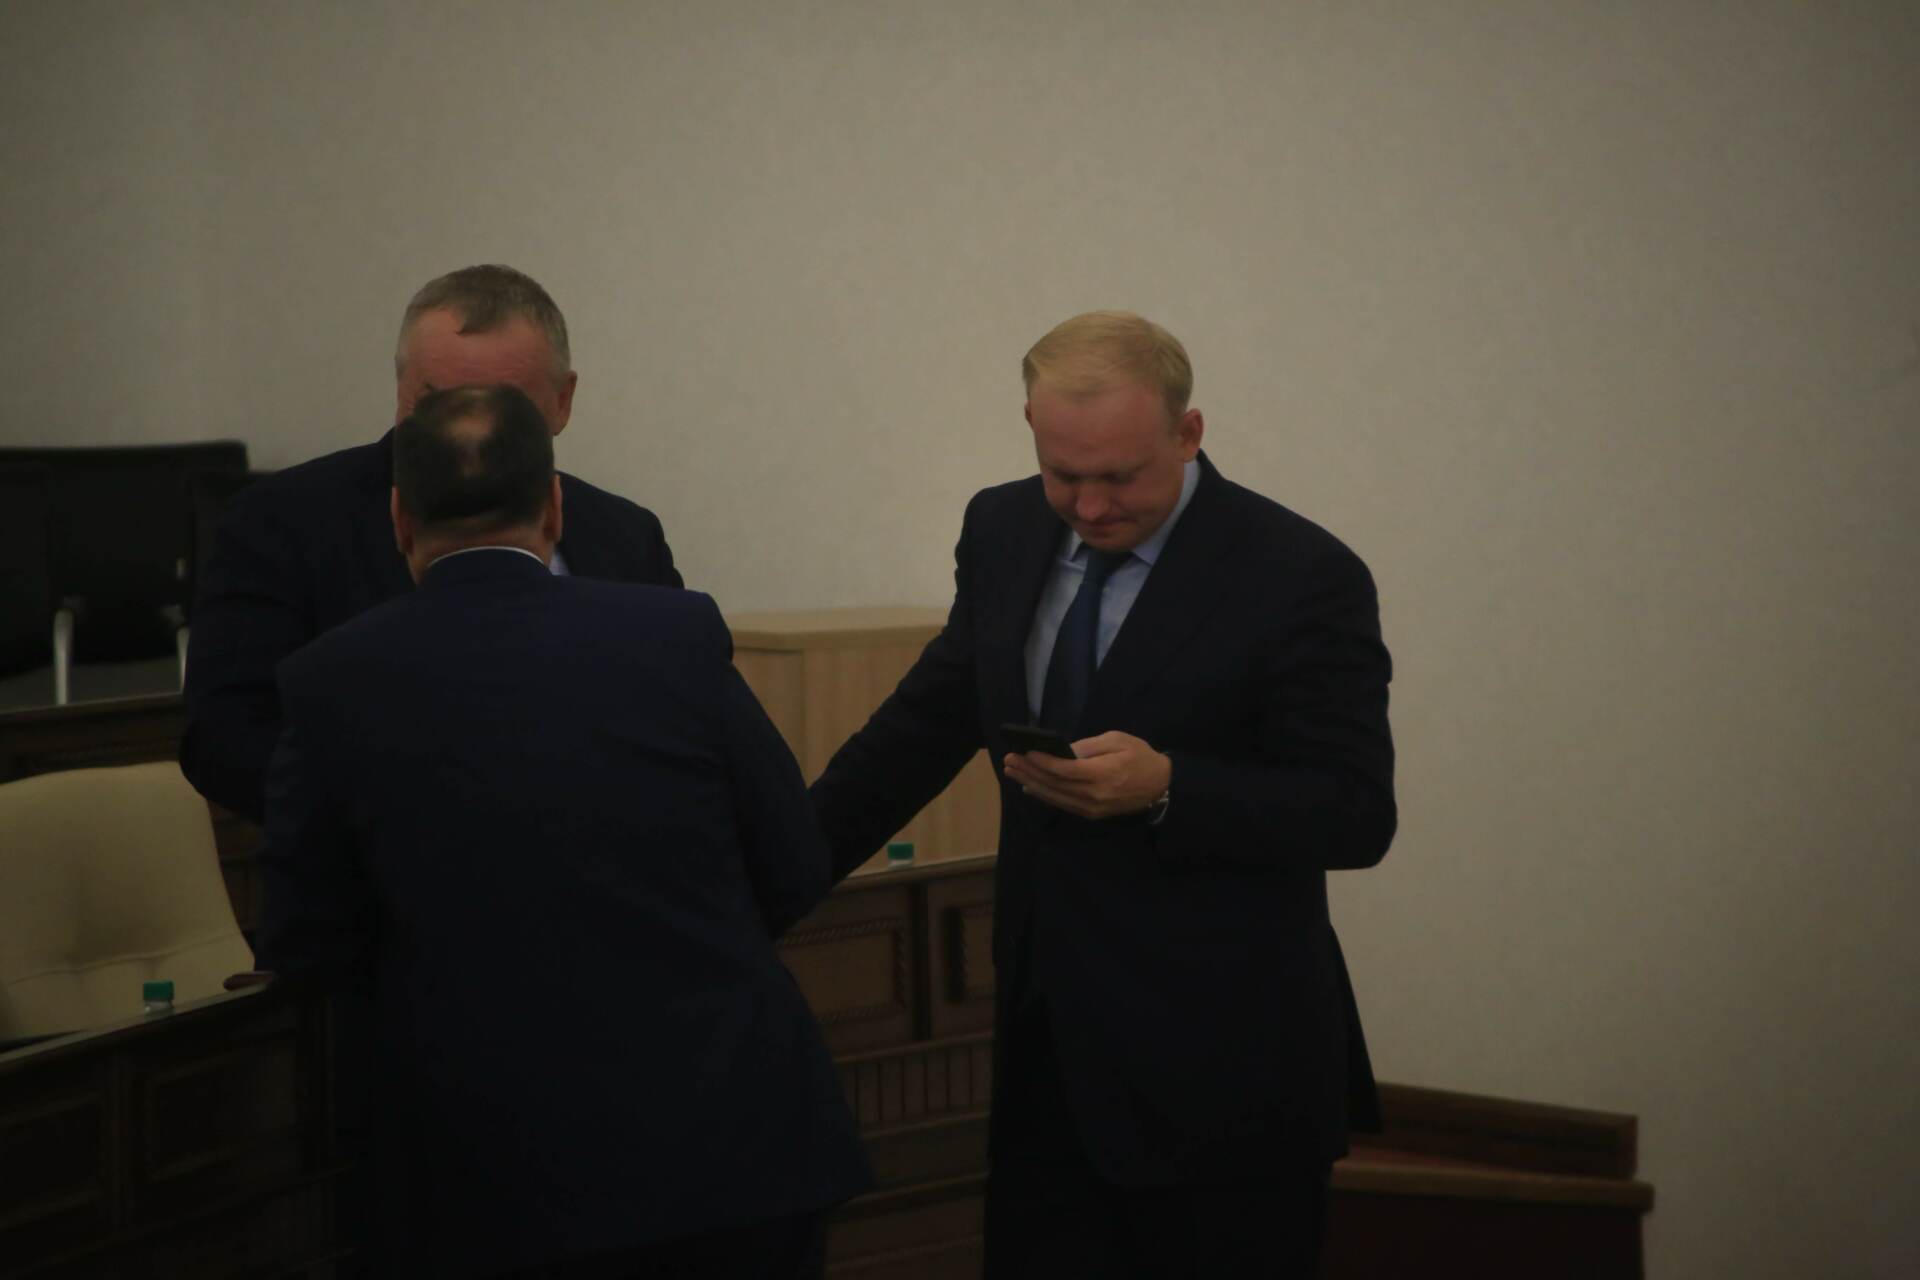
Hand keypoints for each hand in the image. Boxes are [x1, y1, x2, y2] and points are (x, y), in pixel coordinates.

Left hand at [1002, 730, 1170, 820]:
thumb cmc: (1140, 756)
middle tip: (1010, 760)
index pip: (1064, 770)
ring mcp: (1092, 808)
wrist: (1160, 785)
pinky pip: (1063, 805)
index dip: (1042, 762)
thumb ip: (1089, 746)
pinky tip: (1030, 787)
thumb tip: (1062, 751)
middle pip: (1054, 784)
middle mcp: (1094, 795)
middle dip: (1029, 772)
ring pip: (1055, 797)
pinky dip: (1045, 796)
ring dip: (1031, 784)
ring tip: (1013, 772)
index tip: (1025, 751)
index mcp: (1103, 774)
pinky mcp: (1092, 814)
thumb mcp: (1117, 740)